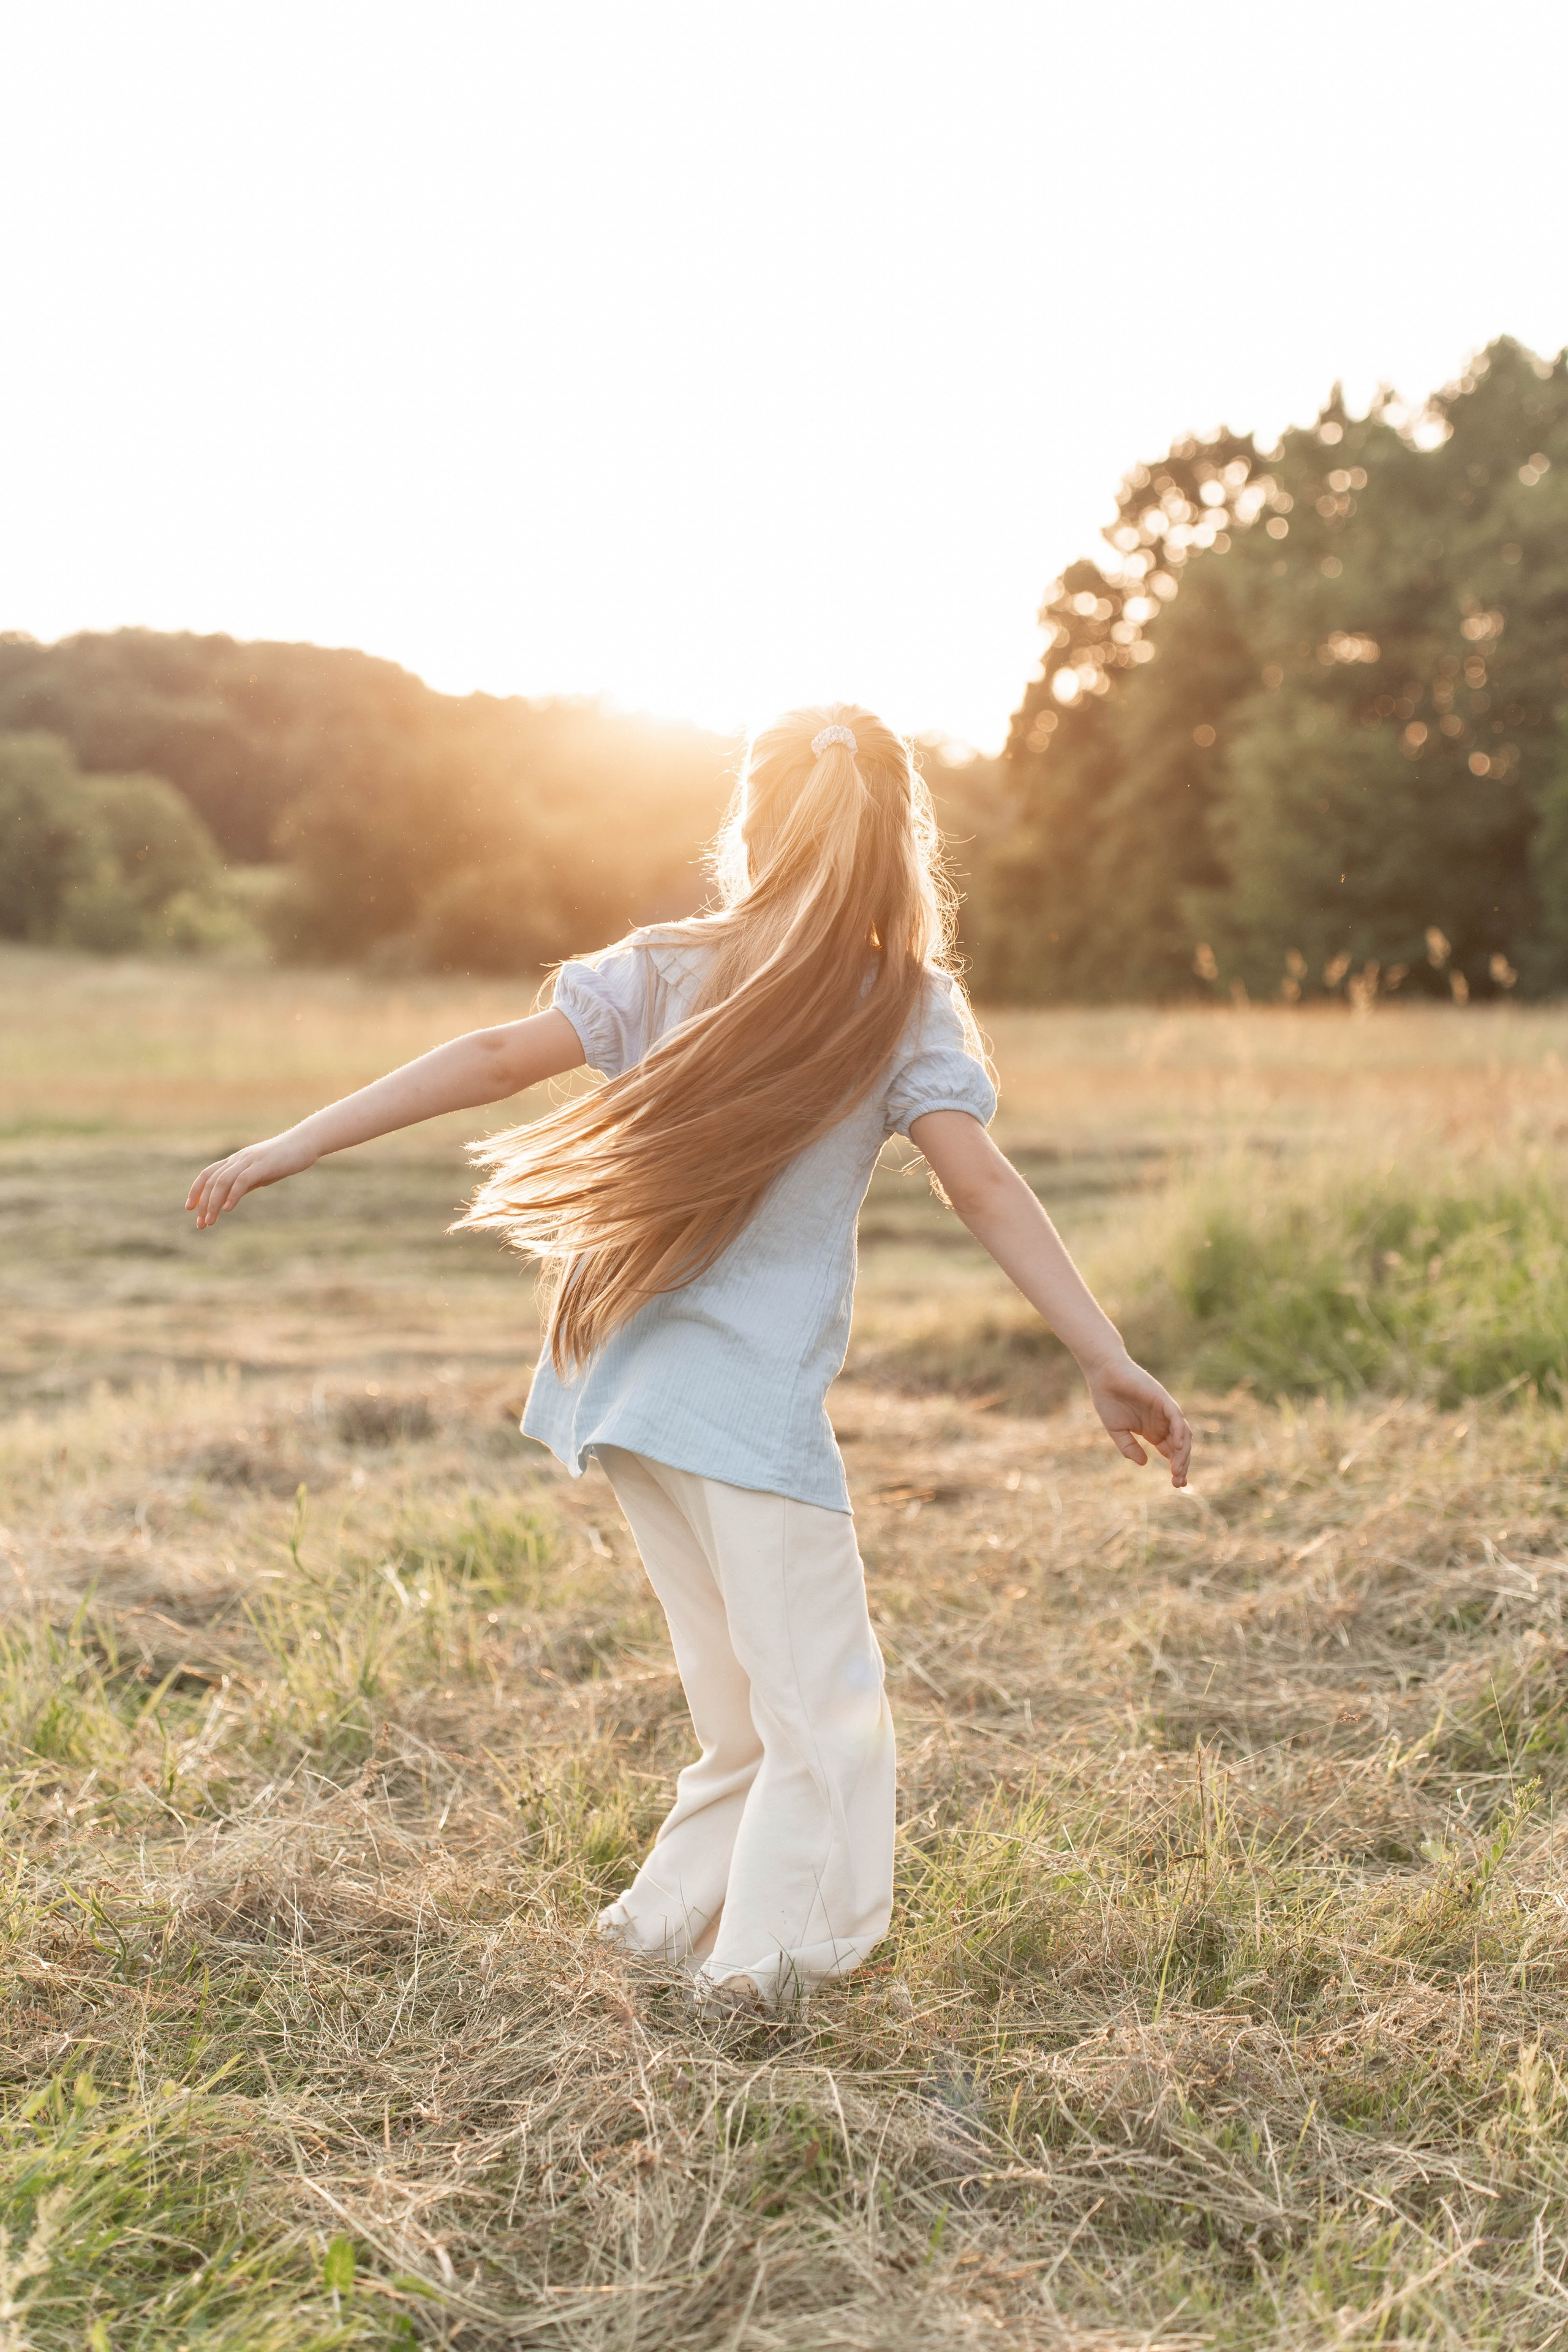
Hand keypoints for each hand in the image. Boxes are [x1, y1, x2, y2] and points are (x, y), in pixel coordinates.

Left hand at [186, 1132, 317, 1228]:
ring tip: (210, 1221)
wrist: (305, 1143)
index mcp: (236, 1161)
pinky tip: (228, 1209)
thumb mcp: (261, 1174)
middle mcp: (238, 1159)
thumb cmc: (284, 1160)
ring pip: (222, 1181)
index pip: (208, 1174)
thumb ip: (245, 1184)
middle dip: (203, 1203)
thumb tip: (231, 1199)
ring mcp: (249, 1161)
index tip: (190, 1208)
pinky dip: (232, 1195)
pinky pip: (242, 1180)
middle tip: (201, 1224)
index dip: (196, 1190)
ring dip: (213, 1203)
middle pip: (211, 1180)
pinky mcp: (262, 1165)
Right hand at [1083, 1352, 1191, 1486]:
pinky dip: (1180, 1432)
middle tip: (1178, 1482)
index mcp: (1152, 1431)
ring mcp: (1164, 1411)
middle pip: (1180, 1447)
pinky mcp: (1163, 1399)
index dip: (1177, 1468)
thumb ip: (1129, 1447)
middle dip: (1182, 1465)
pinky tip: (1178, 1447)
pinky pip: (1177, 1418)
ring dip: (1183, 1453)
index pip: (1171, 1452)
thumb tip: (1144, 1464)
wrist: (1103, 1374)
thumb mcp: (1117, 1431)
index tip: (1177, 1484)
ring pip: (1183, 1434)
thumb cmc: (1107, 1399)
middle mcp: (1162, 1422)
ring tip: (1177, 1470)